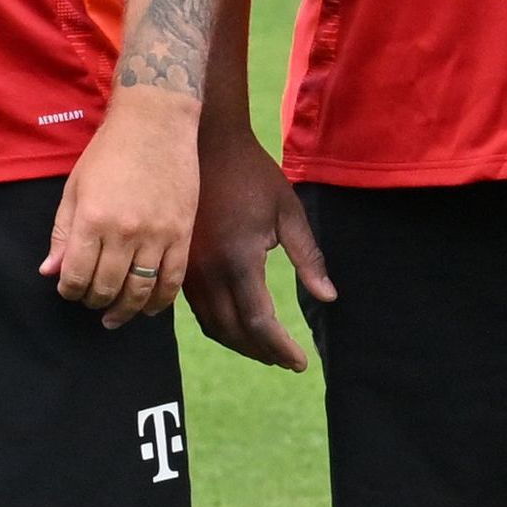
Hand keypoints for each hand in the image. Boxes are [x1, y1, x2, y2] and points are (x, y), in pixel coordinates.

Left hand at [45, 91, 200, 325]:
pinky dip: (160, 301)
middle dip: (94, 301)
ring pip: (140, 291)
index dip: (69, 290)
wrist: (156, 123)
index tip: (69, 289)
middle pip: (107, 287)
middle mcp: (125, 231)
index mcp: (93, 219)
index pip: (76, 275)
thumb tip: (50, 272)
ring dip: (125, 310)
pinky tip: (149, 308)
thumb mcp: (75, 188)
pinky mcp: (183, 234)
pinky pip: (172, 280)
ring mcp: (158, 234)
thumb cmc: (110, 152)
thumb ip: (63, 233)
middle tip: (90, 301)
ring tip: (114, 315)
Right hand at [184, 116, 334, 368]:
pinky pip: (196, 309)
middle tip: (287, 360)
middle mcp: (207, 272)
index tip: (300, 362)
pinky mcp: (179, 264)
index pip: (259, 323)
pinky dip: (219, 325)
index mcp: (239, 260)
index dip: (281, 348)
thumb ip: (309, 258)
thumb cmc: (252, 174)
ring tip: (266, 349)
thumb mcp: (289, 212)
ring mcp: (188, 270)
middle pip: (233, 332)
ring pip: (212, 325)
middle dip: (262, 352)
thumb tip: (327, 298)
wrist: (204, 143)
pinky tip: (237, 324)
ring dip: (239, 342)